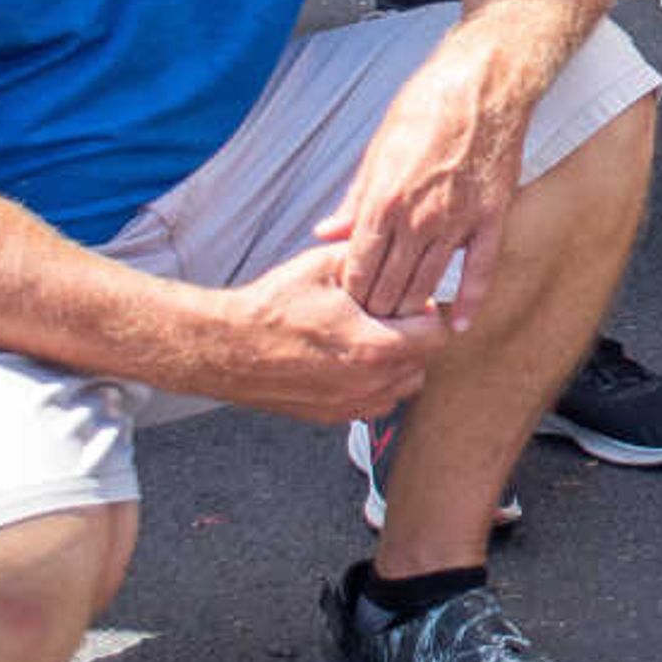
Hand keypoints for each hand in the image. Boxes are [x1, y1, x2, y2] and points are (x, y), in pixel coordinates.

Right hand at [215, 244, 451, 425]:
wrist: (225, 347)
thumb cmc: (270, 308)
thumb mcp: (323, 265)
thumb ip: (367, 256)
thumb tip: (392, 245)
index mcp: (374, 346)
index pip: (436, 335)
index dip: (426, 312)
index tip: (406, 301)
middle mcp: (369, 383)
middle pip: (423, 361)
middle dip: (413, 336)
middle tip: (387, 317)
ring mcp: (350, 404)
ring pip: (403, 387)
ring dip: (398, 363)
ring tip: (371, 338)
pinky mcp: (332, 416)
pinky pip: (375, 404)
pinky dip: (375, 385)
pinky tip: (352, 361)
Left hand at [317, 52, 527, 322]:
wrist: (482, 85)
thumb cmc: (425, 109)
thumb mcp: (377, 151)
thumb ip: (354, 200)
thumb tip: (326, 233)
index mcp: (383, 201)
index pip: (359, 267)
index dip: (351, 293)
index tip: (347, 305)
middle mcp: (418, 218)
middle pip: (390, 285)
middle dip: (377, 310)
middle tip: (371, 326)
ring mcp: (457, 221)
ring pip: (428, 284)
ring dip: (412, 311)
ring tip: (402, 328)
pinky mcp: (491, 218)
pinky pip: (480, 270)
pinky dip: (469, 302)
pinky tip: (460, 324)